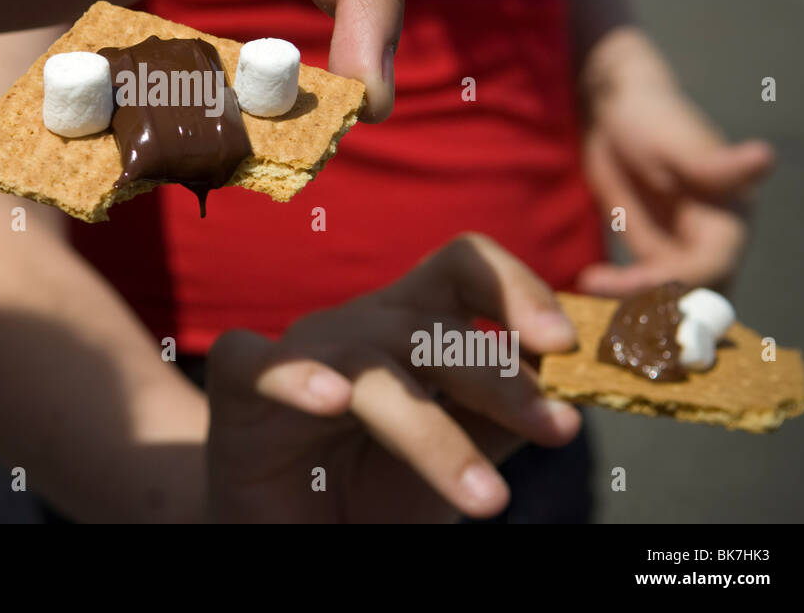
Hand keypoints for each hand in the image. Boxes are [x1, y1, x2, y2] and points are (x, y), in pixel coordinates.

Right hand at [205, 234, 580, 522]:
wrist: (288, 535)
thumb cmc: (368, 493)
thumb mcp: (454, 456)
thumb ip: (501, 420)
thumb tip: (565, 390)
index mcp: (409, 327)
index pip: (464, 268)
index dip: (516, 288)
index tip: (565, 344)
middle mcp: (355, 327)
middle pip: (429, 318)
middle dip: (498, 375)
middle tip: (555, 432)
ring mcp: (297, 353)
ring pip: (369, 364)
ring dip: (434, 430)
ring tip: (486, 500)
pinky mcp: (237, 389)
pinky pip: (260, 366)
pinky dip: (295, 377)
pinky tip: (332, 400)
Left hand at [576, 28, 774, 296]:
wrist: (616, 111)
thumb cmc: (650, 114)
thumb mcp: (674, 137)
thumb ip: (712, 161)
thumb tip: (765, 157)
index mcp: (728, 217)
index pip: (710, 269)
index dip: (670, 284)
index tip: (616, 282)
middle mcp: (714, 241)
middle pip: (695, 296)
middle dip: (652, 308)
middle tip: (597, 297)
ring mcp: (686, 251)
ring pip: (674, 301)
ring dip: (637, 310)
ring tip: (590, 296)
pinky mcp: (658, 254)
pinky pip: (648, 289)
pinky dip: (623, 297)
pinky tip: (588, 284)